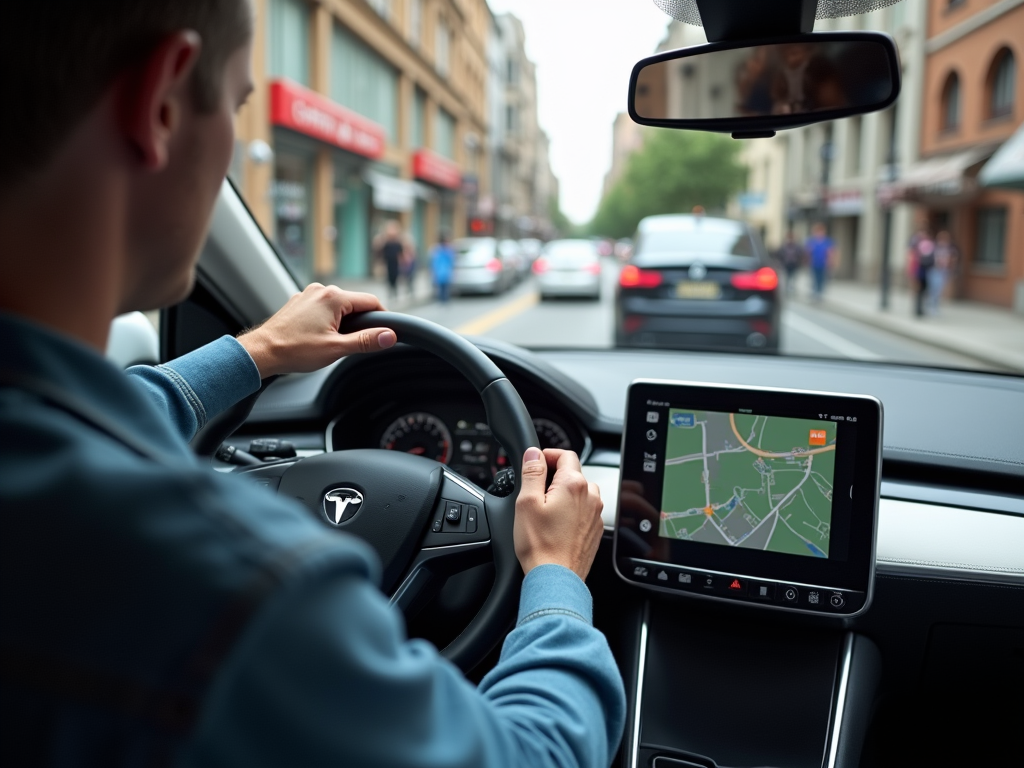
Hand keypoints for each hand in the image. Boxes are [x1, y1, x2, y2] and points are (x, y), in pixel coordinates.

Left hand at [237, 284, 395, 377]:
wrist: (262, 352)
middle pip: (354, 304)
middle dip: (359, 323)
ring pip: (338, 307)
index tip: (386, 333)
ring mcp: (308, 295)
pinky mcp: (299, 303)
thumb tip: (389, 336)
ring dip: (342, 323)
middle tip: (353, 344)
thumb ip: (366, 341)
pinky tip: (317, 337)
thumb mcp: (336, 349)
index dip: (382, 318)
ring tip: (330, 343)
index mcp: (333, 297)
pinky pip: (322, 309)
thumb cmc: (294, 350)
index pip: (371, 302)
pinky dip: (327, 322)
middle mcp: (320, 290)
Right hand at [514, 448, 603, 580]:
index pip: (566, 455)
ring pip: (580, 492)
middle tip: (535, 490)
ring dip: (564, 494)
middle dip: (555, 476)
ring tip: (546, 509)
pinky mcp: (595, 530)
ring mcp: (596, 514)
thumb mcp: (527, 502)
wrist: (556, 579)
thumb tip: (534, 453)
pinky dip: (571, 511)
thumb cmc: (540, 545)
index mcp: (574, 485)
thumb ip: (532, 472)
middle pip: (573, 473)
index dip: (548, 455)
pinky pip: (584, 511)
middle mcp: (590, 496)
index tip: (536, 463)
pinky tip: (556, 525)